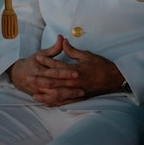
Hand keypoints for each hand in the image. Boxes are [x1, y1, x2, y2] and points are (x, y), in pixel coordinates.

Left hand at [7, 35, 123, 106]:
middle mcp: (75, 82)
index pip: (58, 65)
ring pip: (58, 94)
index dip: (47, 61)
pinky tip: (46, 103)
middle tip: (28, 78)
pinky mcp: (80, 98)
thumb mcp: (87, 55)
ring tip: (33, 94)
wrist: (115, 79)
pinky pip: (65, 102)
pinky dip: (55, 103)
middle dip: (40, 80)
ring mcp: (77, 92)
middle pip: (54, 82)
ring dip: (45, 94)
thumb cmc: (101, 65)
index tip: (37, 58)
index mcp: (76, 70)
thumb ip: (72, 50)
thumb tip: (63, 41)